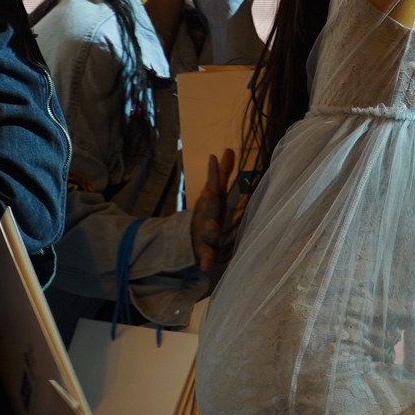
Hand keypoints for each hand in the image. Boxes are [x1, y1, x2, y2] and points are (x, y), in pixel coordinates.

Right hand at [192, 148, 237, 272]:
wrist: (187, 239)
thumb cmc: (208, 213)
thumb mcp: (215, 194)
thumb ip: (222, 174)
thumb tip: (227, 149)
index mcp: (212, 202)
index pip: (214, 184)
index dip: (214, 173)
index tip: (213, 157)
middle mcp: (207, 215)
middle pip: (210, 206)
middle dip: (210, 199)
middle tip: (209, 190)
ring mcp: (204, 233)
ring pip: (209, 231)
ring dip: (210, 227)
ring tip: (211, 223)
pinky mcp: (205, 250)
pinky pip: (206, 255)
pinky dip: (205, 260)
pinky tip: (204, 265)